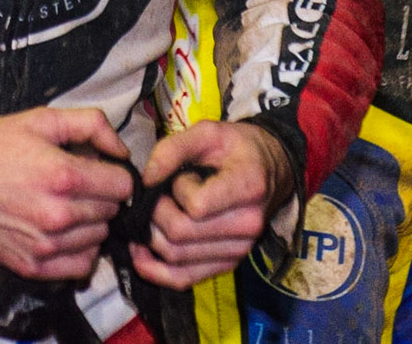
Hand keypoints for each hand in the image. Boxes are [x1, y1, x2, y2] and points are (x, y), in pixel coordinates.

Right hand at [0, 107, 135, 280]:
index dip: (114, 173)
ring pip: (99, 238)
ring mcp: (47, 245)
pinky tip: (64, 232)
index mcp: (65, 176)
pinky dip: (80, 250)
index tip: (99, 169)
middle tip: (77, 185)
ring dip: (91, 222)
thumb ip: (90, 125)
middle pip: (111, 211)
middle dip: (101, 195)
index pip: (122, 185)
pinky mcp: (34, 266)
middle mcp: (60, 215)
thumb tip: (121, 150)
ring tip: (66, 206)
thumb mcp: (40, 119)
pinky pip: (82, 266)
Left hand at [130, 121, 294, 289]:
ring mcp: (239, 250)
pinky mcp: (227, 264)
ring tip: (150, 216)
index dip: (176, 189)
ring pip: (177, 258)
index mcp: (247, 188)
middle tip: (157, 196)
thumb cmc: (237, 148)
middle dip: (155, 214)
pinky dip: (155, 271)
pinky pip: (184, 279)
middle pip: (181, 234)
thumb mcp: (208, 132)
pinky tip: (140, 255)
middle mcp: (247, 226)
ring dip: (151, 238)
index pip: (196, 205)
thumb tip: (146, 180)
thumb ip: (173, 148)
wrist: (271, 170)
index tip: (179, 176)